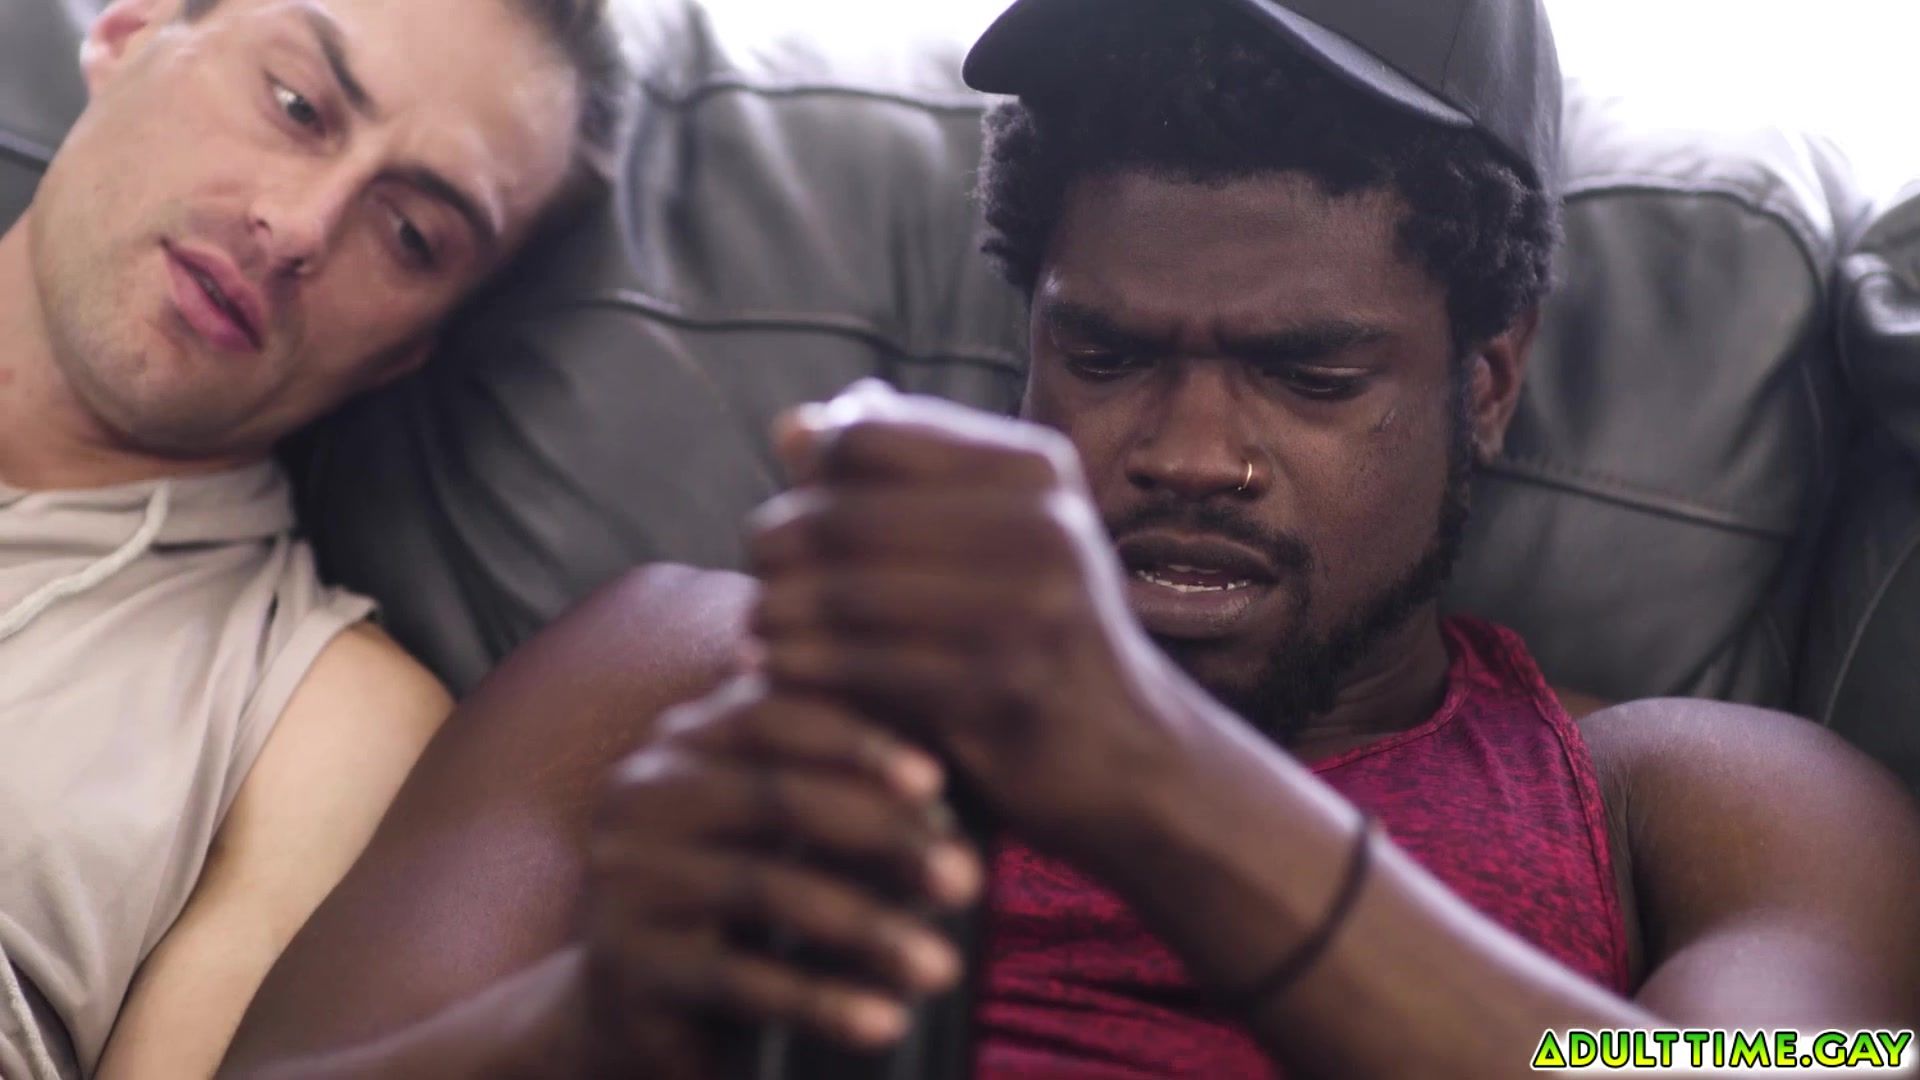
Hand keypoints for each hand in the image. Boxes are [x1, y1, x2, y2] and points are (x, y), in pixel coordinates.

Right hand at [581, 674, 984, 1072]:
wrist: (632, 1006)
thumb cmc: (736, 904)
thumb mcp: (781, 832)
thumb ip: (838, 789)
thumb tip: (946, 799)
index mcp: (682, 741)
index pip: (775, 714)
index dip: (857, 743)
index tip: (938, 780)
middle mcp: (640, 793)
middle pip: (777, 797)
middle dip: (884, 836)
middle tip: (966, 879)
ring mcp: (622, 879)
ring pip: (766, 890)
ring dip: (869, 929)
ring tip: (944, 968)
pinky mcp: (625, 965)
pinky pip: (739, 980)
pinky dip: (822, 1002)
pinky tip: (884, 1023)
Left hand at [747, 381, 1203, 860]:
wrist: (1130, 758)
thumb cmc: (1036, 634)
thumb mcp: (989, 539)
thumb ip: (891, 482)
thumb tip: (794, 422)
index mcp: (1036, 469)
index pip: (869, 436)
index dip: (811, 469)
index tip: (789, 508)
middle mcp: (1043, 526)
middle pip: (848, 513)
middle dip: (782, 542)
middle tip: (756, 572)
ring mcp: (1029, 611)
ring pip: (846, 592)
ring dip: (780, 608)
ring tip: (755, 624)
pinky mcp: (1002, 693)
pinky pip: (863, 668)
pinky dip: (803, 668)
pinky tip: (774, 674)